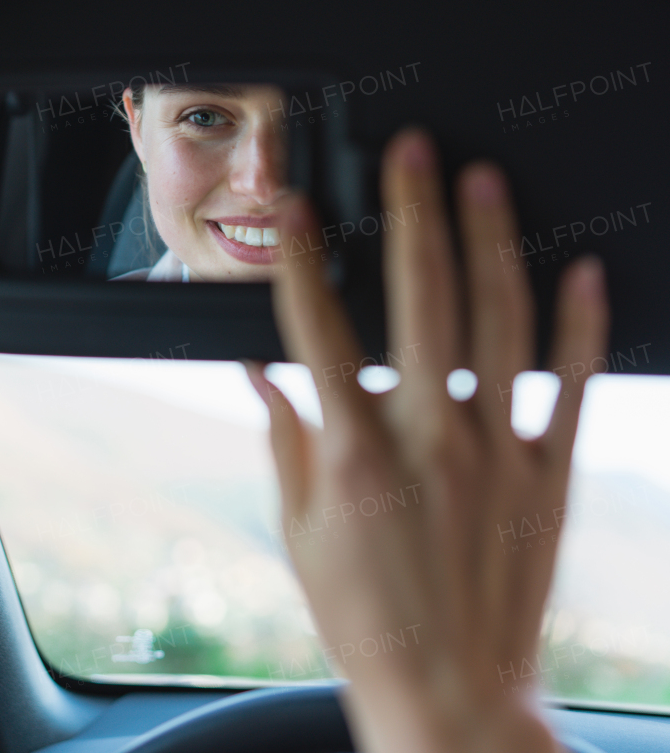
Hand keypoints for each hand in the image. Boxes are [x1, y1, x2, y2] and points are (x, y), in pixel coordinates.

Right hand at [246, 129, 607, 752]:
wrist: (449, 690)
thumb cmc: (363, 615)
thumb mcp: (298, 530)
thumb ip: (283, 439)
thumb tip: (260, 373)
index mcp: (352, 456)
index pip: (320, 333)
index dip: (301, 261)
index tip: (294, 207)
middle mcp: (427, 442)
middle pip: (422, 304)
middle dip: (414, 215)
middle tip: (413, 151)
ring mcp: (496, 454)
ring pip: (500, 327)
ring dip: (492, 245)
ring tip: (484, 179)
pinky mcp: (547, 475)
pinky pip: (570, 385)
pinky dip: (580, 324)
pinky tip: (581, 268)